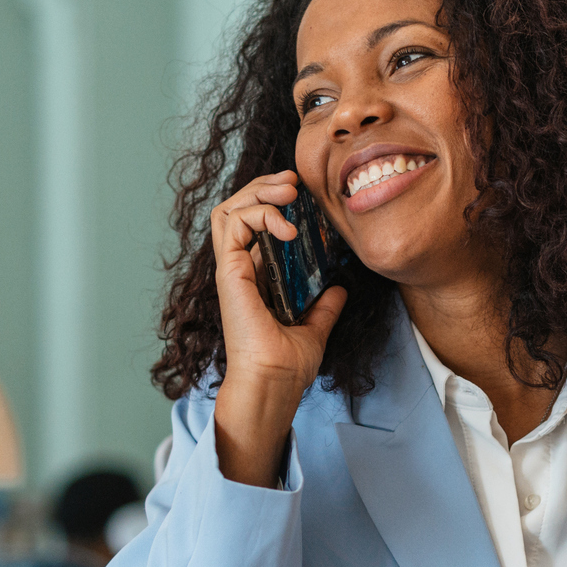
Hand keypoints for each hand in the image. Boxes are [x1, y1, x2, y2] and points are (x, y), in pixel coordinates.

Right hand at [210, 171, 347, 486]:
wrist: (276, 383)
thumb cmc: (288, 365)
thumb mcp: (315, 327)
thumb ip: (323, 306)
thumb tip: (339, 289)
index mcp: (255, 278)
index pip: (253, 224)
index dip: (273, 202)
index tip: (303, 197)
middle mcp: (239, 270)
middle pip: (237, 209)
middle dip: (264, 187)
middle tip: (293, 182)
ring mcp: (231, 270)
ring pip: (227, 210)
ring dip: (258, 192)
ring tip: (289, 193)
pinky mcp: (229, 273)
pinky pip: (232, 225)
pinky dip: (258, 215)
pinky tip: (288, 227)